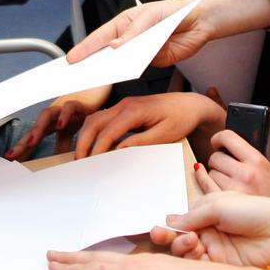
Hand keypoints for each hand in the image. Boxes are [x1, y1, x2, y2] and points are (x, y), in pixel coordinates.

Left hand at [5, 86, 110, 159]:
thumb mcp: (72, 131)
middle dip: (22, 143)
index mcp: (51, 124)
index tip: (10, 163)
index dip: (22, 150)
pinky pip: (69, 107)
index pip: (34, 138)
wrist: (98, 88)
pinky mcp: (78, 101)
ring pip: (46, 115)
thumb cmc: (82, 109)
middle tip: (11, 156)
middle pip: (34, 129)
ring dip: (38, 129)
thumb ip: (63, 145)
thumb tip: (58, 162)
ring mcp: (64, 107)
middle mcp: (54, 115)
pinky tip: (61, 125)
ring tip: (31, 143)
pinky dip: (64, 115)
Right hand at [45, 250, 267, 269]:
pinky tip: (111, 261)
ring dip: (89, 257)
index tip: (51, 266)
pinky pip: (126, 257)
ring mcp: (152, 261)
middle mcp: (140, 263)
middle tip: (52, 254)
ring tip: (73, 257)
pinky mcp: (163, 264)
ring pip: (112, 257)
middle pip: (99, 259)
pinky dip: (108, 258)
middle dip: (74, 258)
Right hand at [65, 0, 209, 67]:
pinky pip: (138, 69)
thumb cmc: (173, 12)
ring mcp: (140, 51)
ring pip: (121, 63)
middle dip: (92, 63)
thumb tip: (116, 46)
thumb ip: (134, 32)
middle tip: (76, 74)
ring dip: (110, 70)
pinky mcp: (153, 62)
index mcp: (123, 23)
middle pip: (106, 53)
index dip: (85, 49)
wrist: (200, 21)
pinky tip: (123, 74)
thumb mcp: (150, 17)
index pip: (100, 37)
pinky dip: (130, 72)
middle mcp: (129, 39)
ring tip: (96, 77)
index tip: (71, 59)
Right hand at [74, 93, 224, 157]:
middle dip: (83, 142)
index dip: (97, 149)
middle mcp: (125, 104)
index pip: (108, 130)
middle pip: (94, 121)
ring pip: (95, 119)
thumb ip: (141, 142)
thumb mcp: (165, 134)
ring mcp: (124, 104)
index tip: (91, 165)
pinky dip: (94, 132)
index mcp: (135, 109)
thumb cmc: (181, 118)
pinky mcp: (125, 109)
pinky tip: (94, 147)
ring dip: (86, 136)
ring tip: (83, 157)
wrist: (191, 105)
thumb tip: (118, 151)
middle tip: (78, 163)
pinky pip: (103, 119)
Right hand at [152, 185, 269, 268]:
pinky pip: (199, 266)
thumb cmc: (256, 211)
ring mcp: (215, 249)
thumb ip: (193, 214)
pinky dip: (193, 260)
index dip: (169, 224)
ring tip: (189, 241)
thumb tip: (169, 220)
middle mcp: (210, 231)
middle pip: (180, 237)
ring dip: (181, 246)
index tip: (158, 227)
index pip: (182, 219)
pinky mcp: (221, 267)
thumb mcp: (220, 204)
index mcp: (210, 212)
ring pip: (186, 253)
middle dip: (169, 237)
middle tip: (160, 235)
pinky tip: (196, 251)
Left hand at [206, 130, 269, 201]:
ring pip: (211, 175)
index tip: (216, 143)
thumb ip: (253, 159)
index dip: (218, 138)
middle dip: (218, 163)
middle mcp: (247, 174)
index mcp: (258, 161)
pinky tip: (218, 192)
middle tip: (225, 169)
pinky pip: (209, 191)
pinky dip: (211, 191)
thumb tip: (231, 146)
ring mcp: (236, 191)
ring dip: (215, 178)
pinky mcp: (228, 206)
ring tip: (228, 185)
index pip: (228, 137)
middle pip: (215, 158)